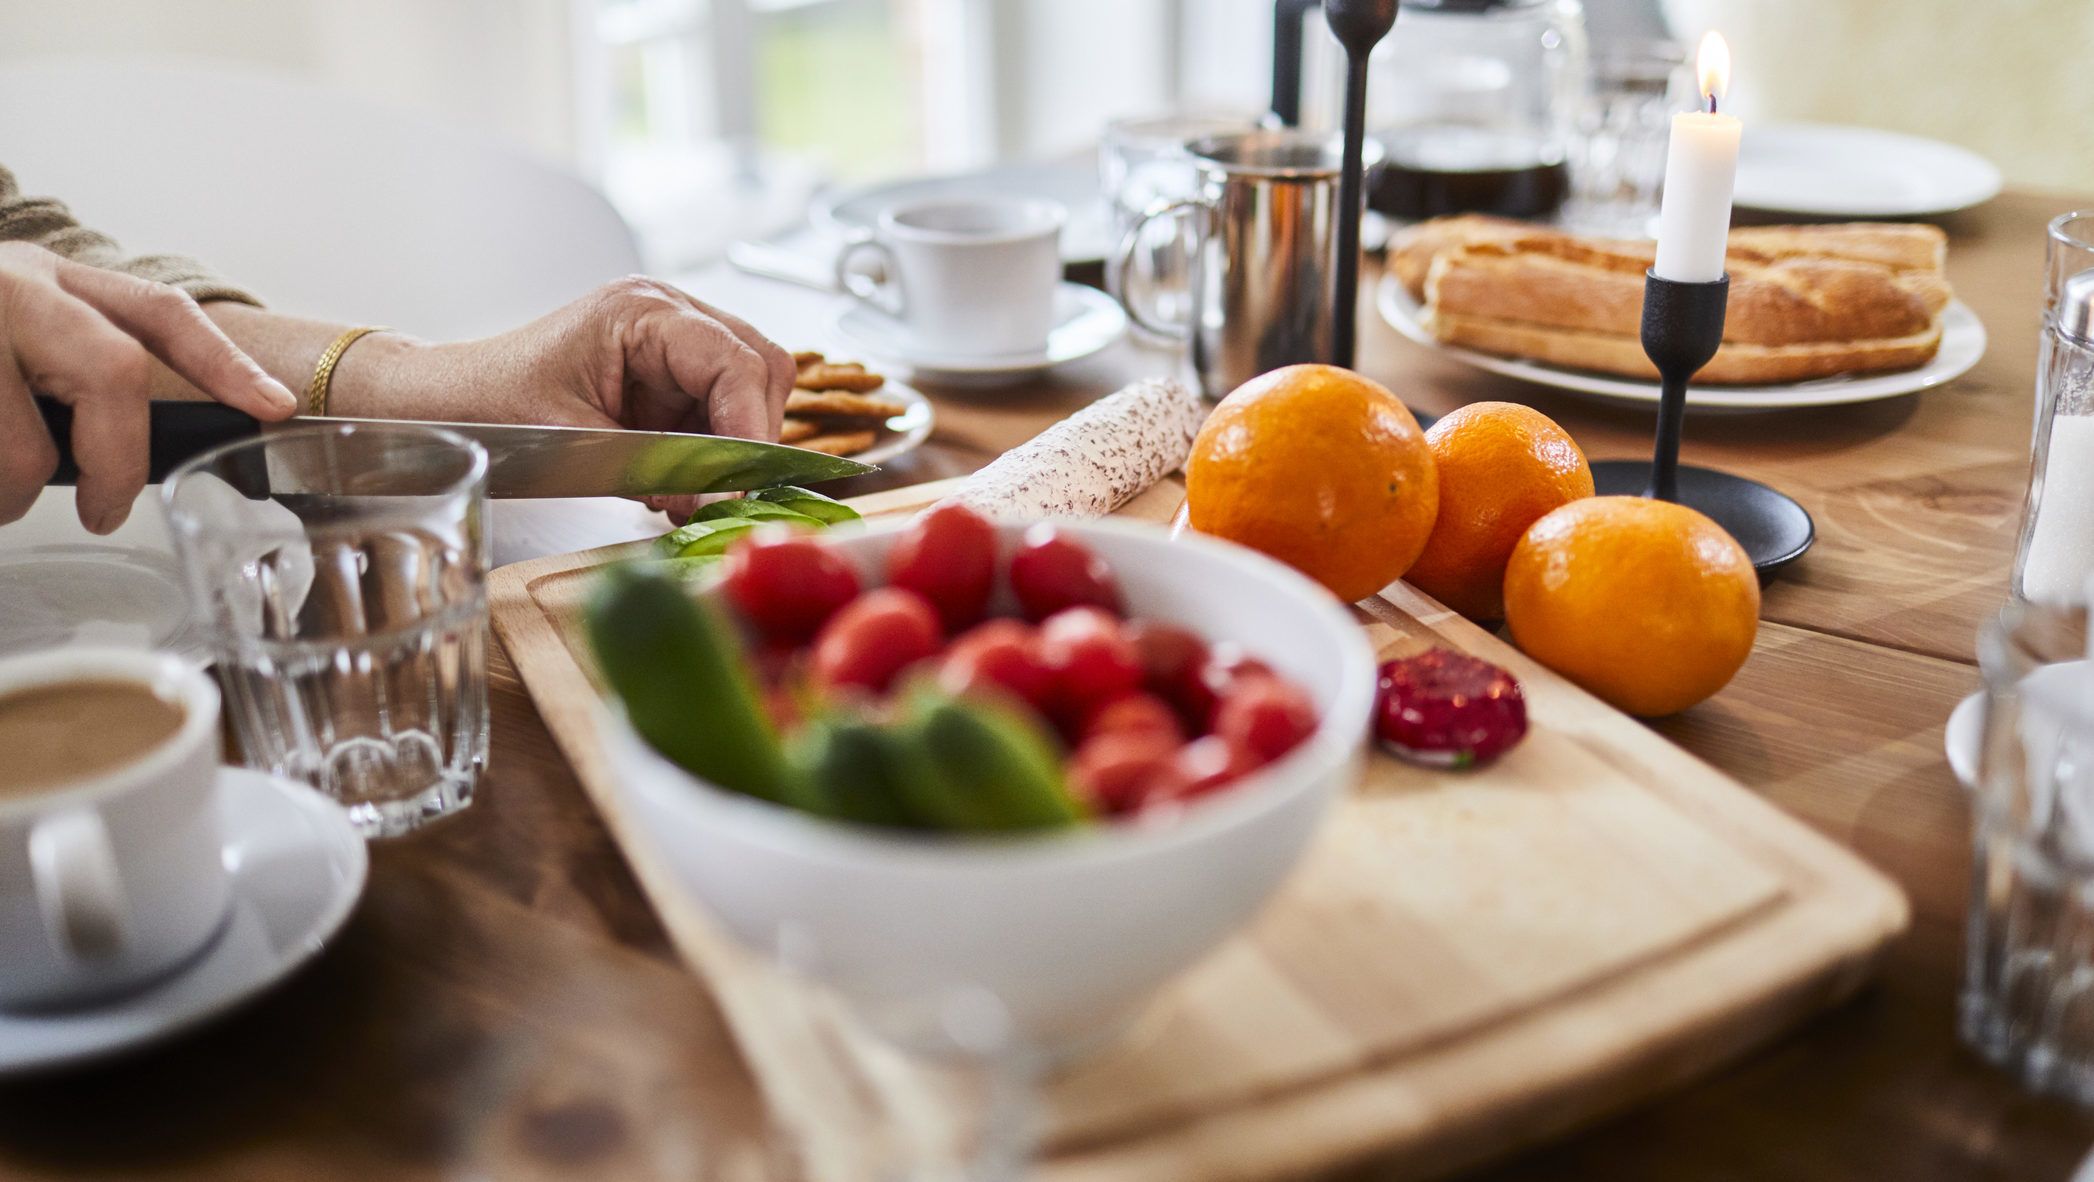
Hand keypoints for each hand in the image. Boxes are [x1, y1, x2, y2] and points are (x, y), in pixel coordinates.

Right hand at [0, 243, 296, 531]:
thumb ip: (73, 370)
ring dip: (9, 493)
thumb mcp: (17, 331)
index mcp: (52, 279)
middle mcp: (13, 285)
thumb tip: (143, 453)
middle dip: (118, 460)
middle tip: (104, 509)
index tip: (274, 407)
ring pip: (21, 444)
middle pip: (112, 373)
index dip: (222, 361)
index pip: (158, 314)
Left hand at [335, 276, 795, 519]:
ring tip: (690, 486)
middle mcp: (667, 312)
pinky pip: (719, 405)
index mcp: (642, 311)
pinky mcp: (668, 369)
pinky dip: (712, 445)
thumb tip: (716, 496)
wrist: (447, 403)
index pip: (735, 361)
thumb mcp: (576, 442)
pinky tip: (676, 475)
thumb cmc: (493, 409)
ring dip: (732, 441)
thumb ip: (655, 466)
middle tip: (724, 488)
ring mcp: (671, 337)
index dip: (751, 425)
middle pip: (759, 365)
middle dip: (751, 432)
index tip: (744, 481)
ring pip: (749, 386)